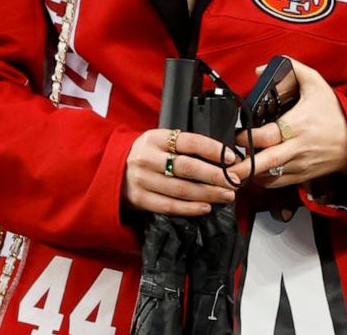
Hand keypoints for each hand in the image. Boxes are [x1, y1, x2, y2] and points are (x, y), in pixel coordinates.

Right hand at [123, 128, 237, 216]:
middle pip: (188, 167)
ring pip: (181, 189)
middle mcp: (147, 158)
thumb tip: (220, 156)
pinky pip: (170, 206)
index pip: (190, 141)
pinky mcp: (140, 199)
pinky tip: (206, 207)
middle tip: (234, 181)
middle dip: (216, 176)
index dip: (213, 150)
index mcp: (155, 138)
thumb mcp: (159, 142)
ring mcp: (142, 180)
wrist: (112, 170)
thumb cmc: (146, 155)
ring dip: (208, 194)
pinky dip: (190, 208)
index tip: (231, 158)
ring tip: (226, 195)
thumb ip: (183, 146)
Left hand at [227, 58, 346, 188]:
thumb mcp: (316, 83)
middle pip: (265, 162)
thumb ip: (292, 69)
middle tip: (225, 168)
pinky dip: (263, 180)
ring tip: (236, 169)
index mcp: (297, 125)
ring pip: (269, 176)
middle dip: (242, 167)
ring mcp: (300, 164)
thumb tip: (261, 69)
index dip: (246, 138)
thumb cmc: (335, 113)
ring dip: (250, 174)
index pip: (266, 136)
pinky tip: (255, 172)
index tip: (234, 135)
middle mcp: (297, 148)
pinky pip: (278, 183)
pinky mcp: (303, 176)